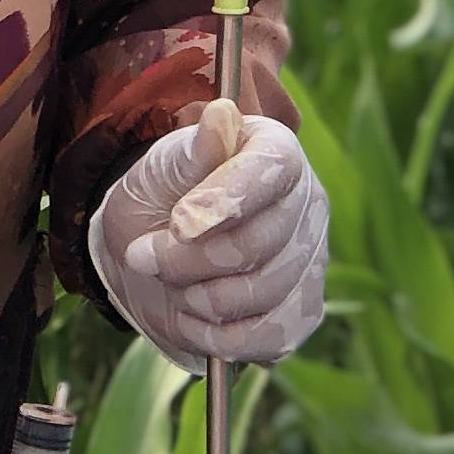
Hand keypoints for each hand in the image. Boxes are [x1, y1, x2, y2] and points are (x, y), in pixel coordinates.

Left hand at [90, 100, 328, 366]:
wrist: (154, 250)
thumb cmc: (160, 197)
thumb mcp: (160, 169)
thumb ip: (191, 152)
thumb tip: (219, 116)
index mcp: (274, 151)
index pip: (271, 170)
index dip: (225, 200)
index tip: (178, 224)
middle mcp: (306, 202)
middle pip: (259, 242)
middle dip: (187, 259)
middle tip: (142, 255)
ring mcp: (311, 258)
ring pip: (263, 293)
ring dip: (199, 297)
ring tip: (171, 282)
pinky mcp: (303, 310)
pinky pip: (272, 337)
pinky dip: (222, 337)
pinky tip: (193, 317)